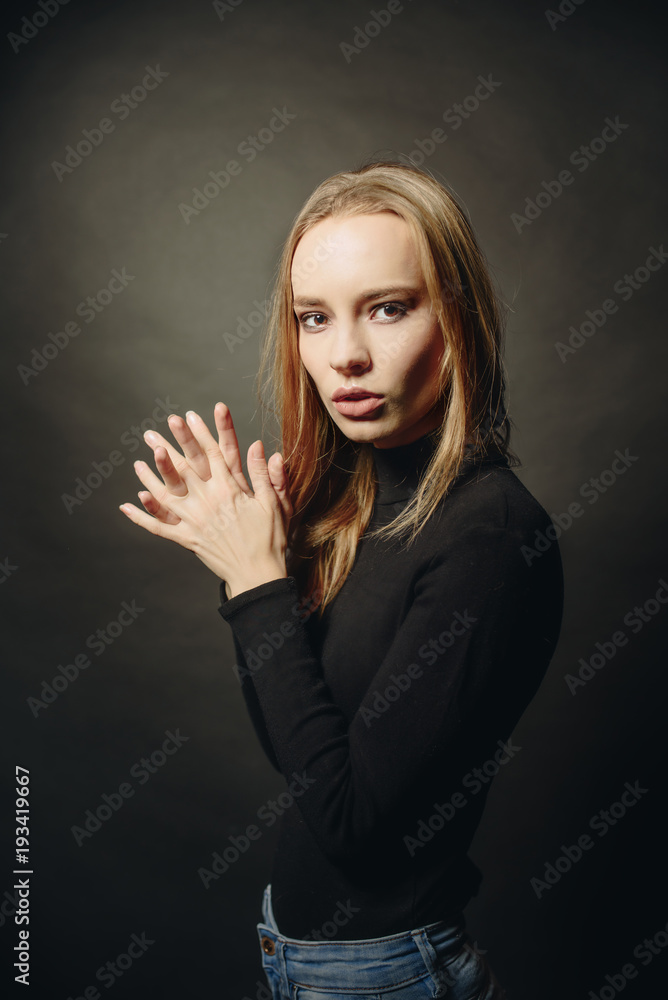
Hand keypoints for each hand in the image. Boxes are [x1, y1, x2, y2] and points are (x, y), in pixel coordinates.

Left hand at [119, 402, 291, 597]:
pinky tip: (127, 506)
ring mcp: (193, 521)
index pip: (211, 453)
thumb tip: (258, 445)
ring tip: (136, 462)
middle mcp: (207, 502)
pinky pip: (159, 528)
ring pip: (165, 494)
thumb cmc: (270, 539)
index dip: (200, 433)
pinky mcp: (186, 539)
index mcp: (229, 490)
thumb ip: (264, 475)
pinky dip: (142, 517)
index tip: (189, 416)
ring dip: (148, 477)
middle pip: (182, 468)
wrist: (258, 576)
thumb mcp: (274, 504)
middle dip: (166, 446)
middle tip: (150, 432)